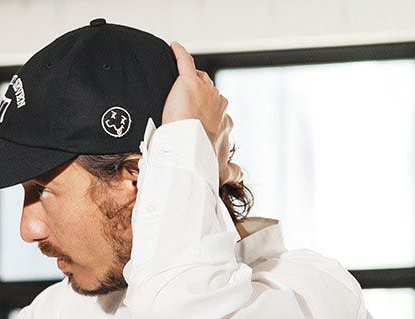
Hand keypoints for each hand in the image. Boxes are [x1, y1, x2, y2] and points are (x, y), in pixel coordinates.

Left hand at [159, 42, 235, 184]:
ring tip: (176, 94)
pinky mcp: (189, 82)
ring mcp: (205, 91)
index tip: (198, 126)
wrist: (189, 152)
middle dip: (199, 101)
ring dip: (190, 85)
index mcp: (226, 121)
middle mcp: (220, 103)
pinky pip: (184, 63)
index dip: (208, 118)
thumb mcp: (221, 171)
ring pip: (199, 81)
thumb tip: (240, 175)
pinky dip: (179, 54)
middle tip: (184, 112)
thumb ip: (233, 172)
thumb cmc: (204, 162)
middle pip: (209, 95)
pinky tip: (173, 48)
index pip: (219, 113)